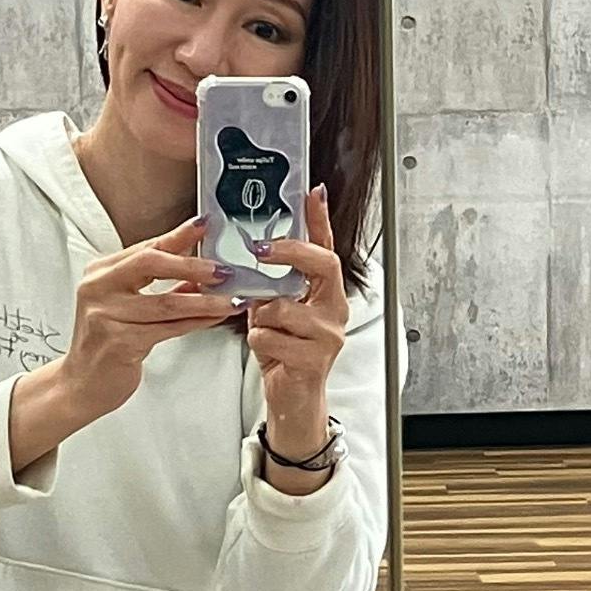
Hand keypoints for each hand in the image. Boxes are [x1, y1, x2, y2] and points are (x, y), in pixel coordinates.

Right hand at [50, 213, 237, 428]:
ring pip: (167, 302)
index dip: (178, 236)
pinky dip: (197, 322)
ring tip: (231, 299)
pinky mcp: (120, 342)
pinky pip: (169, 328)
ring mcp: (106, 314)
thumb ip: (160, 287)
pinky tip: (214, 318)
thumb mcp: (127, 306)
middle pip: (152, 263)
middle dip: (193, 265)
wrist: (82, 383)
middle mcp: (98, 288)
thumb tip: (200, 271)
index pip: (145, 247)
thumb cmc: (106, 343)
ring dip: (205, 301)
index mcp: (100, 272)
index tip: (204, 226)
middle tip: (223, 270)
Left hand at [247, 187, 346, 455]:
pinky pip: (269, 336)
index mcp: (327, 294)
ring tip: (262, 328)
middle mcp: (335, 309)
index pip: (326, 249)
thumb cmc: (284, 351)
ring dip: (260, 316)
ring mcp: (328, 334)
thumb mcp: (277, 311)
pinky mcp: (314, 359)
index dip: (320, 220)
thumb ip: (273, 285)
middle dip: (289, 252)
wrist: (292, 399)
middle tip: (261, 249)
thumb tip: (255, 252)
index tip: (312, 192)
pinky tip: (268, 351)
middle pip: (321, 264)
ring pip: (281, 306)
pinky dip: (257, 341)